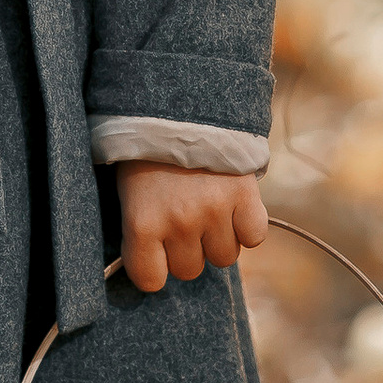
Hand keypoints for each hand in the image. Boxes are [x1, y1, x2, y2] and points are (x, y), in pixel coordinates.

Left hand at [118, 165, 267, 292]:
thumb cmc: (146, 151)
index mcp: (142, 222)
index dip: (153, 268)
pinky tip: (234, 207)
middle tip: (181, 219)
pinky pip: (254, 237)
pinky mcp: (244, 197)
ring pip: (224, 257)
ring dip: (217, 239)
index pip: (150, 280)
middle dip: (186, 250)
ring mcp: (214, 211)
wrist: (179, 102)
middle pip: (189, 270)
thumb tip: (152, 266)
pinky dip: (247, 226)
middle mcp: (179, 222)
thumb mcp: (128, 189)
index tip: (154, 253)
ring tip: (207, 209)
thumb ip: (141, 230)